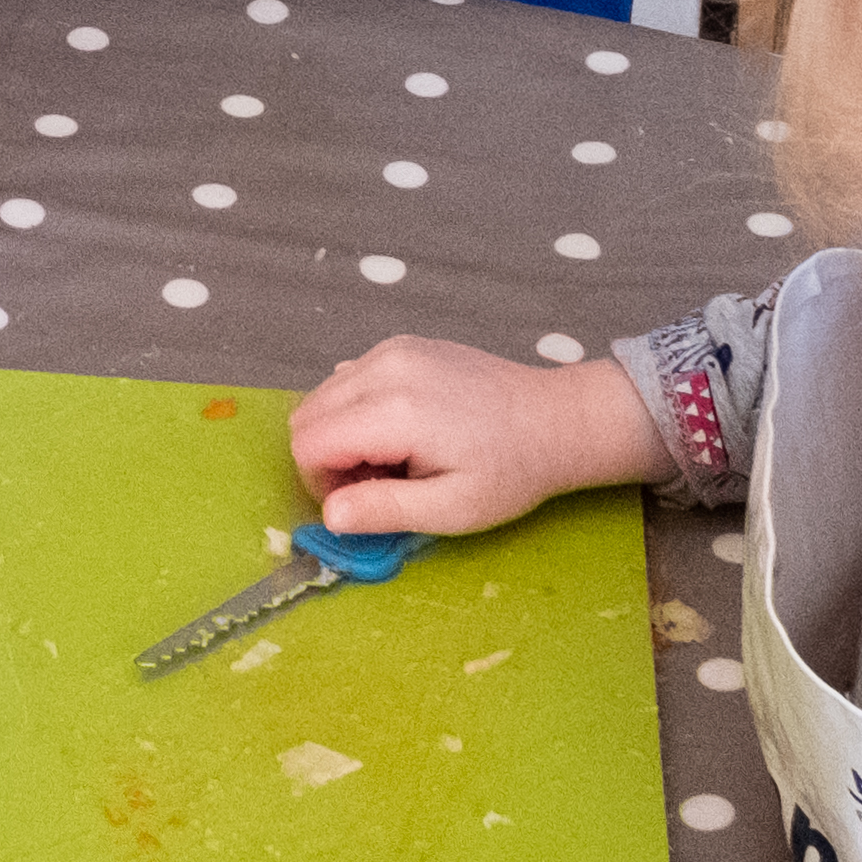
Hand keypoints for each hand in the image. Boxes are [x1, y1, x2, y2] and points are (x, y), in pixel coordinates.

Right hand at [291, 332, 659, 535]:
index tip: (362, 501)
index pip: (307, 443)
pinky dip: (356, 410)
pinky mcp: (401, 345)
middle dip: (326, 458)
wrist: (555, 419)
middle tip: (377, 484)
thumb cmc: (509, 472)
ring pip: (322, 395)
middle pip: (306, 415)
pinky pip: (348, 378)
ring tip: (392, 458)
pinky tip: (400, 430)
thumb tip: (328, 515)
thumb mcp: (451, 509)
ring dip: (339, 434)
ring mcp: (393, 349)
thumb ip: (384, 510)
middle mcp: (385, 368)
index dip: (320, 482)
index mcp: (395, 411)